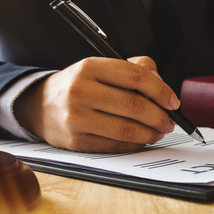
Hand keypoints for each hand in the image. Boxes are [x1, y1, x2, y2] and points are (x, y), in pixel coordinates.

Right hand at [13, 56, 178, 151]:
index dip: (161, 90)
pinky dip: (134, 145)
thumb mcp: (100, 68)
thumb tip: (162, 85)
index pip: (135, 76)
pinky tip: (141, 139)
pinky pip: (115, 146)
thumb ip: (134, 69)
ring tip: (158, 131)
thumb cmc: (79, 85)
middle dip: (160, 117)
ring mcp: (76, 118)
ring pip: (127, 129)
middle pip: (134, 106)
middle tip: (169, 121)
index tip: (174, 102)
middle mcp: (80, 91)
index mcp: (89, 67)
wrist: (40, 106)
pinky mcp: (75, 141)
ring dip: (151, 133)